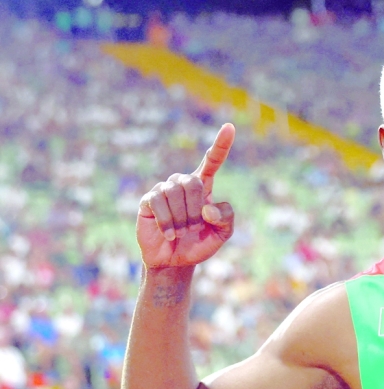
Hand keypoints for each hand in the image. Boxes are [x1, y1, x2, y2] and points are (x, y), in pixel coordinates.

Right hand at [137, 124, 235, 268]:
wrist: (175, 261)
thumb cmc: (199, 244)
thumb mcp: (222, 234)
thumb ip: (226, 218)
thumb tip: (208, 207)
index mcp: (203, 186)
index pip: (213, 161)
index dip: (221, 144)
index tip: (230, 126)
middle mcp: (183, 182)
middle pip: (194, 183)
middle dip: (196, 211)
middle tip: (194, 228)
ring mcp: (164, 189)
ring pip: (176, 193)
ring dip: (182, 219)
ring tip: (181, 233)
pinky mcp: (148, 200)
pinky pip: (159, 202)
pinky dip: (167, 222)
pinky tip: (168, 234)